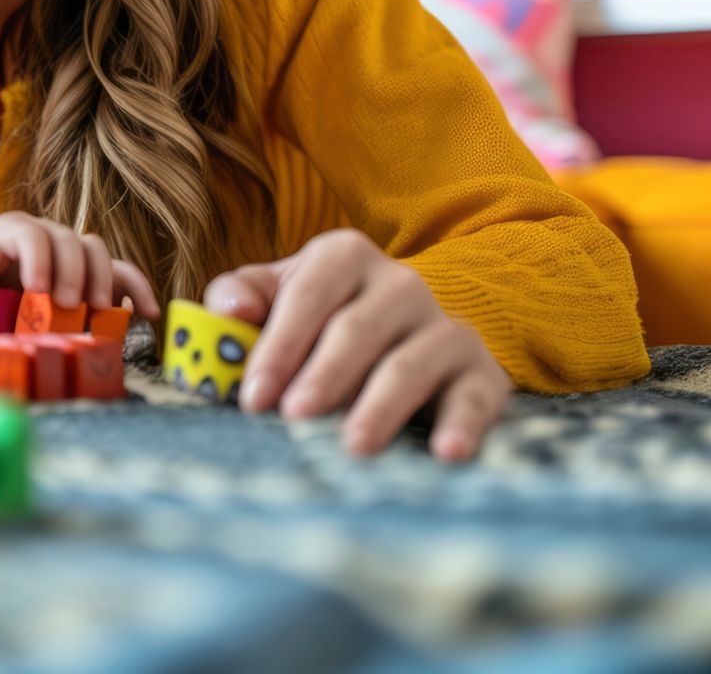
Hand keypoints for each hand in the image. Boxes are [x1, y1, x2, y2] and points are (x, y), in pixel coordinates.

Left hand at [0, 211, 160, 318]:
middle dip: (72, 272)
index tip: (36, 288)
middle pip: (69, 240)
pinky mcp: (92, 273)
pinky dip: (136, 289)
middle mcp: (48, 234)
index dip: (37, 258)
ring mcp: (73, 252)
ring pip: (97, 251)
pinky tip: (147, 312)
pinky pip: (120, 273)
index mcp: (13, 230)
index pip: (30, 234)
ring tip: (95, 311)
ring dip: (101, 280)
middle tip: (67, 305)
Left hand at [203, 229, 510, 460]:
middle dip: (323, 375)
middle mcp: (401, 284)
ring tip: (353, 445)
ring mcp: (446, 326)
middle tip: (295, 416)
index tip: (254, 398)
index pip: (307, 297)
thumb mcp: (272, 298)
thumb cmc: (315, 323)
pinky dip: (463, 425)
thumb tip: (230, 311)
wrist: (398, 340)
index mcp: (343, 256)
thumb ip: (239, 296)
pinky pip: (476, 397)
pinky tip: (446, 453)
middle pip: (357, 330)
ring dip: (380, 406)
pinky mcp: (481, 371)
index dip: (278, 346)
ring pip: (410, 364)